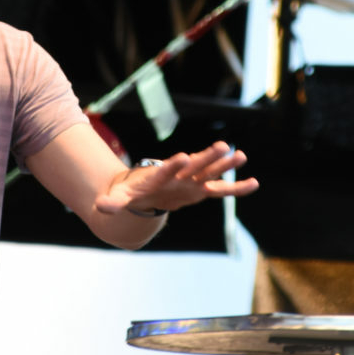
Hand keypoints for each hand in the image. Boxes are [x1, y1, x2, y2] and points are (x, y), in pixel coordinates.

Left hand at [94, 141, 259, 215]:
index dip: (174, 165)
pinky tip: (254, 183)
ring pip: (210, 172)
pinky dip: (236, 188)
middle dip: (207, 157)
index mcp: (160, 176)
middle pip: (195, 165)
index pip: (167, 169)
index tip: (184, 156)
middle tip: (222, 146)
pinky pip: (220, 189)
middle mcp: (179, 175)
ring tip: (240, 155)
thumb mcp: (120, 199)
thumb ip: (112, 203)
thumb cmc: (133, 192)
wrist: (143, 189)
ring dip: (224, 165)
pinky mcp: (200, 189)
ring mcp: (191, 181)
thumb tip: (100, 208)